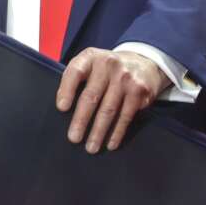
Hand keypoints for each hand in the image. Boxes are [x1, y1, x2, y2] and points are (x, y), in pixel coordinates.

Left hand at [55, 47, 169, 152]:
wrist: (143, 62)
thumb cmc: (107, 69)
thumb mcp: (91, 64)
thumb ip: (76, 77)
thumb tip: (62, 107)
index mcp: (91, 57)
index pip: (75, 72)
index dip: (67, 90)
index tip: (61, 108)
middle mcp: (108, 64)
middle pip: (91, 96)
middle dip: (81, 120)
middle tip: (73, 138)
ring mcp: (125, 77)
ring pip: (108, 109)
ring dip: (98, 131)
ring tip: (91, 147)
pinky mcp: (139, 90)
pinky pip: (125, 115)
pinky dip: (117, 132)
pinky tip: (110, 143)